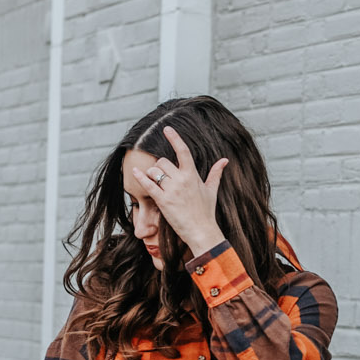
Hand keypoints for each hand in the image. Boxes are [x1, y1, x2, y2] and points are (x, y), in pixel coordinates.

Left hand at [132, 126, 227, 259]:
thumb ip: (216, 173)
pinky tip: (134, 171)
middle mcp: (181, 180)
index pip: (183, 151)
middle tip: (163, 177)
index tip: (166, 129)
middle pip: (163, 162)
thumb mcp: (211, 190)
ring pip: (154, 171)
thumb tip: (225, 160)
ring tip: (156, 182)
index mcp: (192, 175)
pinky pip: (148, 185)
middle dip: (160, 167)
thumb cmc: (206, 211)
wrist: (202, 231)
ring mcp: (171, 190)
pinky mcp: (162, 201)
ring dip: (152, 174)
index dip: (174, 138)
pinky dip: (140, 177)